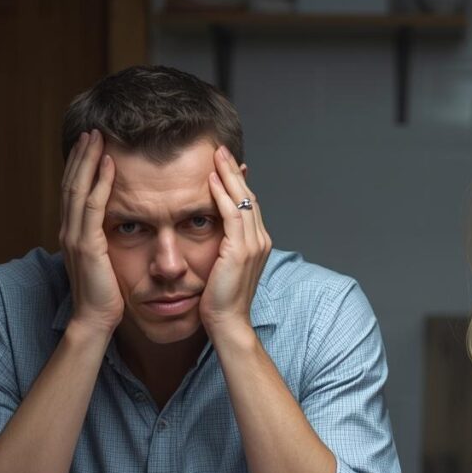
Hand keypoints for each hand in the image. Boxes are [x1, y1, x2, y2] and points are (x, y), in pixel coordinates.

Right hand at [58, 130, 122, 338]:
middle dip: (81, 155)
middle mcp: (69, 230)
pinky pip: (92, 206)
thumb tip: (118, 229)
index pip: (74, 191)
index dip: (81, 166)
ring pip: (78, 188)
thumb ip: (104, 243)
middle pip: (72, 182)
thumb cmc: (105, 296)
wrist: (95, 320)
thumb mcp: (105, 262)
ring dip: (88, 160)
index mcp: (74, 233)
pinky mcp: (87, 245)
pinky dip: (99, 182)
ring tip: (96, 137)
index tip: (90, 145)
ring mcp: (75, 236)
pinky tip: (108, 164)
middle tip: (91, 130)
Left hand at [200, 146, 271, 340]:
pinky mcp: (240, 250)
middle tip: (220, 149)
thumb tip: (213, 234)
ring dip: (228, 175)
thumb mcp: (223, 267)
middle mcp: (261, 240)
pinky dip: (222, 194)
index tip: (223, 163)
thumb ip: (223, 246)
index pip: (248, 204)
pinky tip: (211, 179)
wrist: (228, 323)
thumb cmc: (221, 301)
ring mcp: (254, 244)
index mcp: (258, 244)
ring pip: (243, 200)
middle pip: (248, 196)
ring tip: (215, 155)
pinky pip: (232, 214)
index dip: (237, 182)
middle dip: (234, 171)